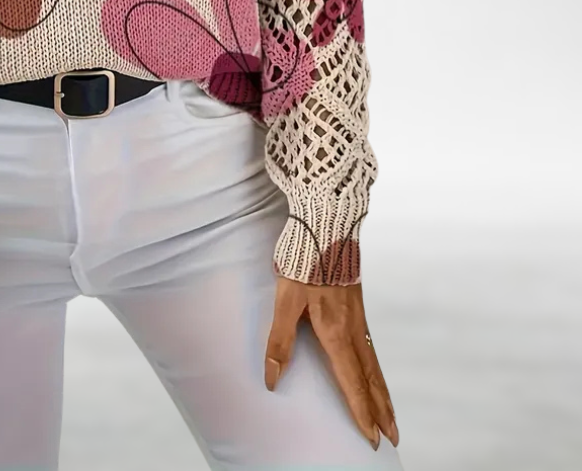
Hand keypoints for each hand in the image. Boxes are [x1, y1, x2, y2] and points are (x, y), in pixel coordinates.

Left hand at [264, 276, 398, 449]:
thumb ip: (280, 340)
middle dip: (381, 411)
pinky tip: (375, 373)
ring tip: (391, 415)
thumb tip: (272, 378)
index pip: (352, 382)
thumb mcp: (285, 300)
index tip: (372, 438)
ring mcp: (358, 319)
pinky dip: (378, 371)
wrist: (327, 227)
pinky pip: (371, 349)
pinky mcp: (357, 307)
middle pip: (371, 379)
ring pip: (375, 365)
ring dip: (384, 393)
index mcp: (335, 332)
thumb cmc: (304, 263)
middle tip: (393, 438)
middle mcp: (353, 330)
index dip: (361, 412)